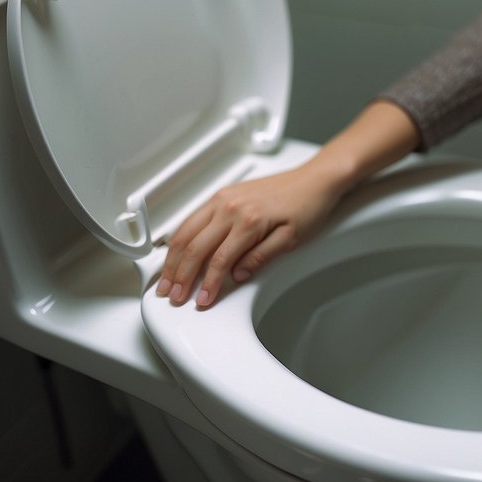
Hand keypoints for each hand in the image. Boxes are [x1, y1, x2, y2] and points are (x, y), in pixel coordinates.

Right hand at [155, 163, 343, 307]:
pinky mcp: (222, 194)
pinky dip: (180, 237)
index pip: (220, 261)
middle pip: (195, 247)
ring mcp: (223, 198)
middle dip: (181, 276)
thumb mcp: (290, 239)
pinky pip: (193, 217)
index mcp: (249, 221)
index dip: (208, 285)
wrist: (314, 179)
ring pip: (186, 231)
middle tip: (174, 296)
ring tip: (166, 279)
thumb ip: (260, 258)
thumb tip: (236, 275)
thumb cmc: (307, 206)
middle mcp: (231, 207)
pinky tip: (175, 251)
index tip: (201, 301)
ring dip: (173, 258)